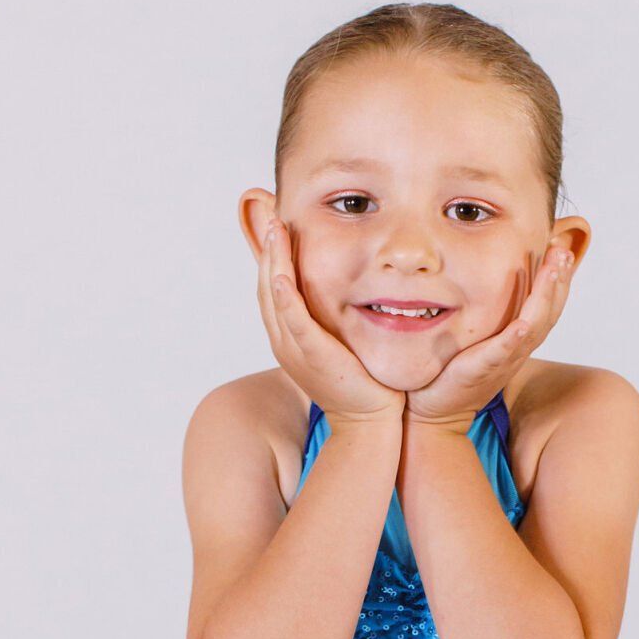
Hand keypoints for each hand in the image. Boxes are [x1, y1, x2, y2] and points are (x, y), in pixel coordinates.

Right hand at [256, 219, 406, 425]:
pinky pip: (294, 322)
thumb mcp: (342, 343)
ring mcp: (295, 350)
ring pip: (275, 298)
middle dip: (268, 250)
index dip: (272, 256)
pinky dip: (286, 297)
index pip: (274, 289)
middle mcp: (285, 342)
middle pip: (267, 288)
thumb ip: (336, 317)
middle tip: (271, 215)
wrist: (371, 424)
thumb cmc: (363, 384)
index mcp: (289, 338)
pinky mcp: (313, 357)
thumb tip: (348, 289)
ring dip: (273, 262)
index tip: (278, 224)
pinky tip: (283, 275)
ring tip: (275, 229)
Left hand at [398, 243, 574, 426]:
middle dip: (558, 280)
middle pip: (547, 312)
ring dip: (545, 297)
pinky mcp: (481, 371)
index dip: (558, 279)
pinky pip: (502, 353)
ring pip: (534, 326)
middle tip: (564, 251)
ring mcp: (502, 360)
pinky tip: (523, 324)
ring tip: (553, 269)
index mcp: (518, 339)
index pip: (545, 305)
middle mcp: (517, 349)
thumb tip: (489, 275)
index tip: (563, 249)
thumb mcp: (479, 334)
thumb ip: (489, 311)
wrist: (436, 410)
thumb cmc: (454, 370)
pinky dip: (515, 339)